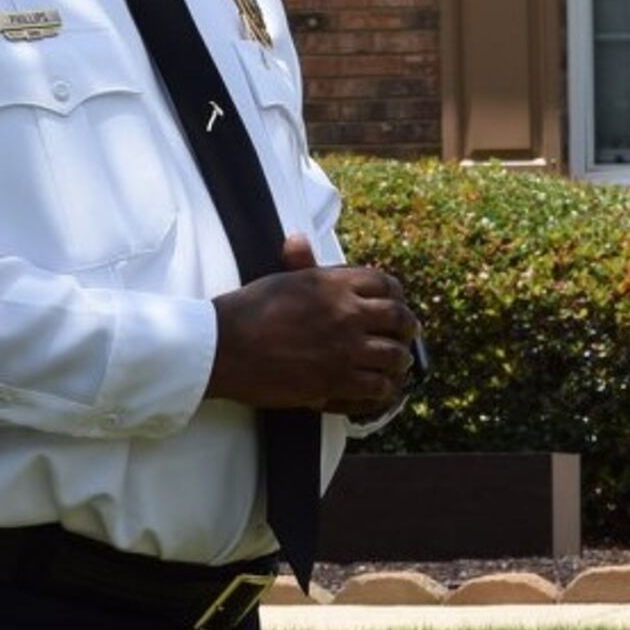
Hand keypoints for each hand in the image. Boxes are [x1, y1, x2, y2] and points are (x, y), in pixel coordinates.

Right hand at [207, 235, 423, 415]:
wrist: (222, 347)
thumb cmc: (245, 311)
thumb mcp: (278, 280)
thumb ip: (300, 264)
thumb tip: (298, 240)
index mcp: (333, 284)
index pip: (384, 283)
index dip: (396, 295)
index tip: (395, 304)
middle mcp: (346, 313)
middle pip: (399, 319)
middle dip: (407, 328)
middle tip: (406, 336)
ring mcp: (345, 348)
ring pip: (395, 356)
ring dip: (399, 361)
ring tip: (398, 365)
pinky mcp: (336, 380)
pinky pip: (378, 387)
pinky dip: (384, 389)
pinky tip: (381, 389)